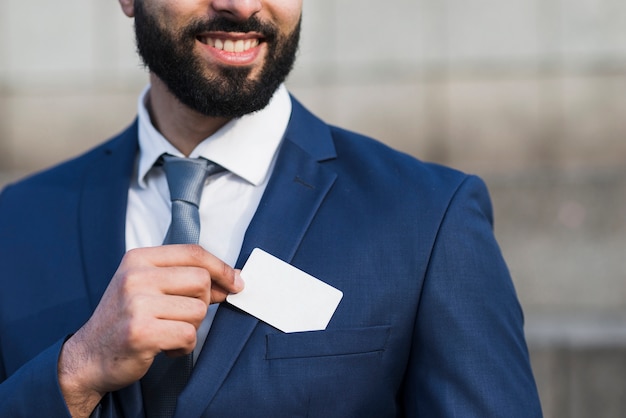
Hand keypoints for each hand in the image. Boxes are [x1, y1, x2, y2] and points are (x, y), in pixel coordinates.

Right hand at [57, 245, 243, 416]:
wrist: (88, 357)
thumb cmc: (126, 320)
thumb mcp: (150, 288)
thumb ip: (187, 280)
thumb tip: (233, 279)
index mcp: (139, 259)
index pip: (194, 252)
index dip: (221, 267)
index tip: (235, 281)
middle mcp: (135, 277)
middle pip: (201, 280)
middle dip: (202, 302)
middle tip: (182, 316)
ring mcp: (136, 304)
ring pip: (198, 310)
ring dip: (191, 327)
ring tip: (167, 332)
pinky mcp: (140, 332)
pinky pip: (188, 336)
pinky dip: (183, 346)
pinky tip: (164, 347)